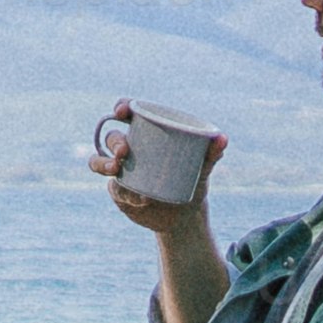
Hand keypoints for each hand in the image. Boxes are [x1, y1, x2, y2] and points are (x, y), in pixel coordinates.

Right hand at [95, 120, 223, 230]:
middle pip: (112, 137)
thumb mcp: (203, 167)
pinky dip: (122, 192)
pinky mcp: (118, 192)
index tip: (123, 110)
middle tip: (125, 152)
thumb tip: (223, 138)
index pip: (129, 113)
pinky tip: (136, 198)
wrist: (186, 215)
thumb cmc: (194, 181)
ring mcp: (121, 171)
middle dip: (114, 142)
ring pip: (99, 161)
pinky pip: (113, 188)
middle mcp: (130, 148)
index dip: (121, 107)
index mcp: (147, 133)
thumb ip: (212, 153)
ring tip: (117, 170)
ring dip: (103, 164)